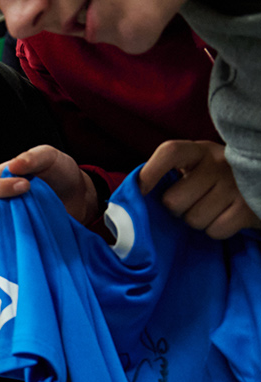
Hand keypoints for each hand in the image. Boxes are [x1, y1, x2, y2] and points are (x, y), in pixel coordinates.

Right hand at [0, 144, 99, 227]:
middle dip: (9, 203)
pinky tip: (43, 221)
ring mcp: (13, 217)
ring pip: (5, 224)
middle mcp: (3, 199)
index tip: (25, 184)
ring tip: (41, 208)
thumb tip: (13, 166)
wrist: (79, 194)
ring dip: (23, 217)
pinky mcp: (24, 231)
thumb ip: (31, 157)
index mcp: (1, 178)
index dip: (0, 187)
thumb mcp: (49, 156)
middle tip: (30, 195)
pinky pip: (19, 235)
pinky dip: (30, 230)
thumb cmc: (60, 173)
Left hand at [139, 140, 259, 239]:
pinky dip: (216, 229)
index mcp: (200, 151)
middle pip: (173, 200)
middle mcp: (219, 163)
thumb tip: (132, 194)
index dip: (150, 172)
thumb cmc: (216, 180)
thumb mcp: (196, 167)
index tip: (140, 191)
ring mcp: (236, 185)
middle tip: (191, 203)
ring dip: (197, 221)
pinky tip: (225, 216)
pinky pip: (215, 230)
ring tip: (211, 209)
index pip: (170, 152)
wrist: (259, 184)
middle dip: (177, 209)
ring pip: (193, 219)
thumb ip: (169, 174)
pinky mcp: (248, 208)